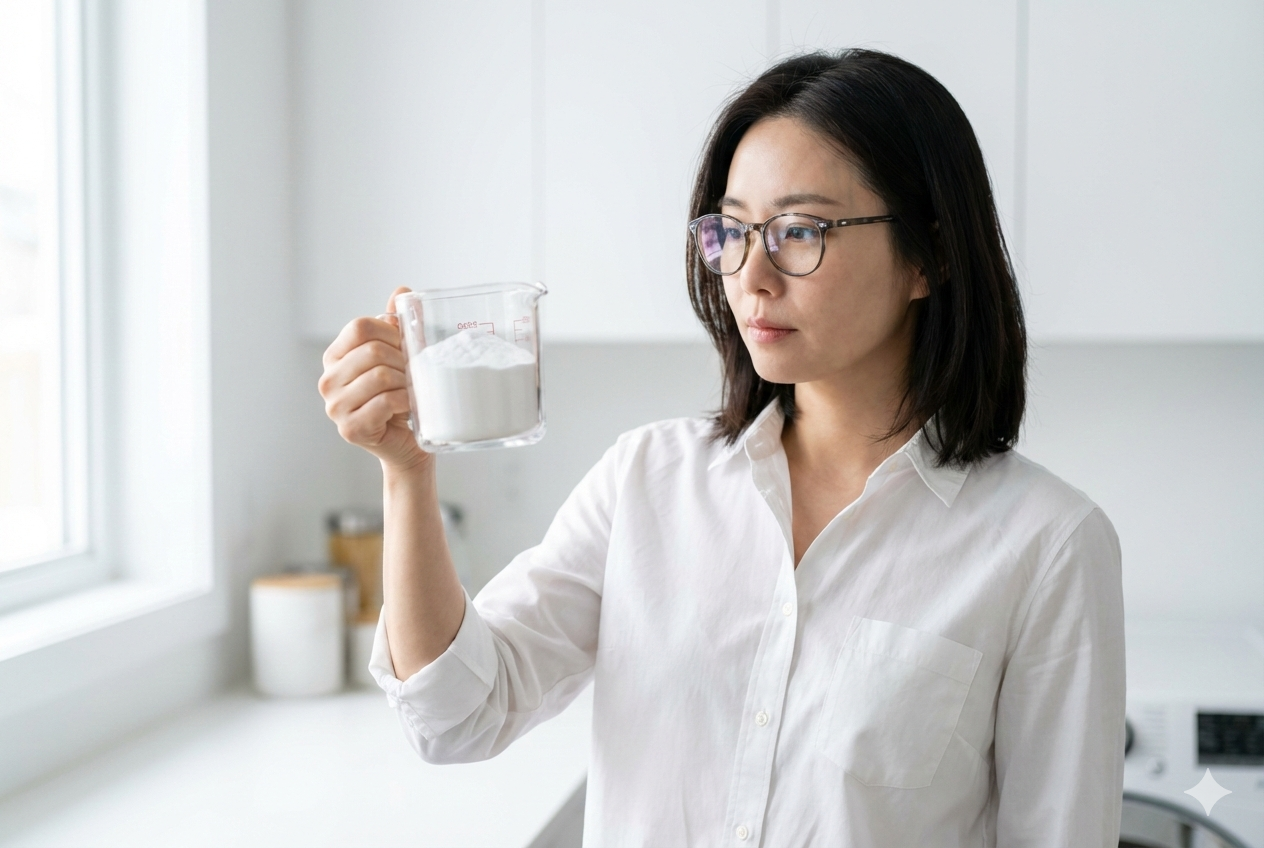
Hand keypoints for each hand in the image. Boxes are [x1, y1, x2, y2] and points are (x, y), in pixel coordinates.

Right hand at [319, 287, 430, 473]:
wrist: (406, 444)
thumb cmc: (400, 397)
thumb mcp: (400, 356)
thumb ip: (399, 325)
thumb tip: (402, 291)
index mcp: (335, 357)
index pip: (360, 327)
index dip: (391, 334)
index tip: (404, 349)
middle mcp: (327, 380)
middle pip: (372, 351)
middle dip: (402, 360)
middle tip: (412, 374)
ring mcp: (334, 407)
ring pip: (380, 375)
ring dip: (405, 382)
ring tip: (410, 390)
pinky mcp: (350, 429)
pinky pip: (385, 402)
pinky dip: (405, 401)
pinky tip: (408, 406)